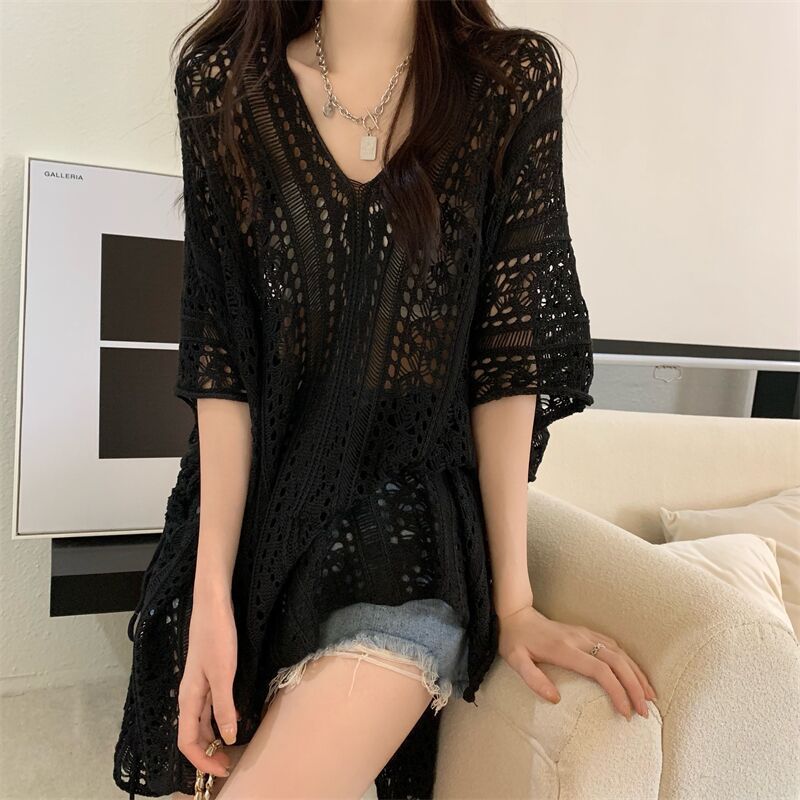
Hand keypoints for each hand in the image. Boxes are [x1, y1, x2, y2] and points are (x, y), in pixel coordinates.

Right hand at [177, 588, 239, 778]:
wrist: (213, 604)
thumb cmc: (216, 635)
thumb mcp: (224, 673)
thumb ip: (224, 707)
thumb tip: (228, 737)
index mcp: (189, 697)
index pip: (187, 741)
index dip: (201, 761)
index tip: (222, 771)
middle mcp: (189, 694)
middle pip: (192, 735)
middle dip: (207, 754)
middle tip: (229, 765)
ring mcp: (198, 684)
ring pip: (199, 722)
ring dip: (211, 739)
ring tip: (230, 749)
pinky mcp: (208, 674)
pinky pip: (207, 707)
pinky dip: (216, 721)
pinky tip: (230, 720)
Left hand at [497, 604, 656, 719]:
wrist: (516, 615)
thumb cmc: (515, 641)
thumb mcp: (516, 661)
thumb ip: (534, 680)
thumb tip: (556, 699)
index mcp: (564, 649)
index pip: (599, 670)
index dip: (617, 690)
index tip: (625, 712)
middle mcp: (579, 639)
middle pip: (616, 662)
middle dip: (635, 686)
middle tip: (645, 710)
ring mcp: (584, 634)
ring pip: (619, 652)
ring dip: (636, 673)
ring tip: (649, 695)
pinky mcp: (586, 632)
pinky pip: (614, 645)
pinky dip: (629, 661)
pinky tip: (636, 674)